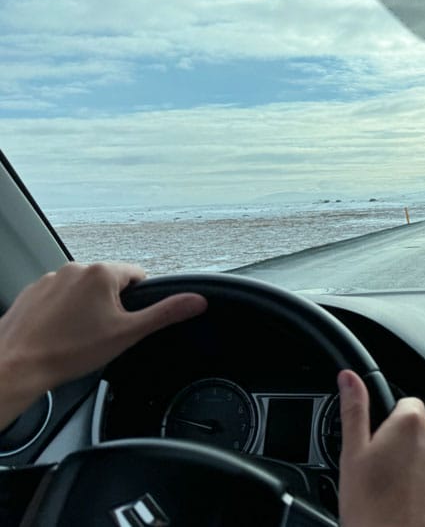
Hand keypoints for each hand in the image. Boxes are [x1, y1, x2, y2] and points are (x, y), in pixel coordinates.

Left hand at [0, 262, 206, 428]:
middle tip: (101, 334)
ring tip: (77, 337)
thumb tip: (197, 300)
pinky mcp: (31, 292)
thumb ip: (166, 313)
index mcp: (102, 273)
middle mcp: (75, 268)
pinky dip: (62, 313)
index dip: (138, 302)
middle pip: (109, 283)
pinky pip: (58, 297)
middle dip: (111, 306)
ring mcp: (49, 278)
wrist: (17, 366)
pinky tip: (59, 335)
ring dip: (86, 309)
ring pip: (83, 291)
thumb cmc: (68, 352)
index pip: (138, 276)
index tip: (125, 322)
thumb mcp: (128, 334)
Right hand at [337, 369, 424, 526]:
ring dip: (414, 467)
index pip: (407, 403)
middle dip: (402, 444)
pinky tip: (405, 503)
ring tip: (390, 490)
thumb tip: (350, 378)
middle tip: (378, 469)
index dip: (389, 420)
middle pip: (419, 431)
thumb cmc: (369, 507)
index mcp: (411, 425)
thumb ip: (355, 409)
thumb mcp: (352, 453)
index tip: (377, 440)